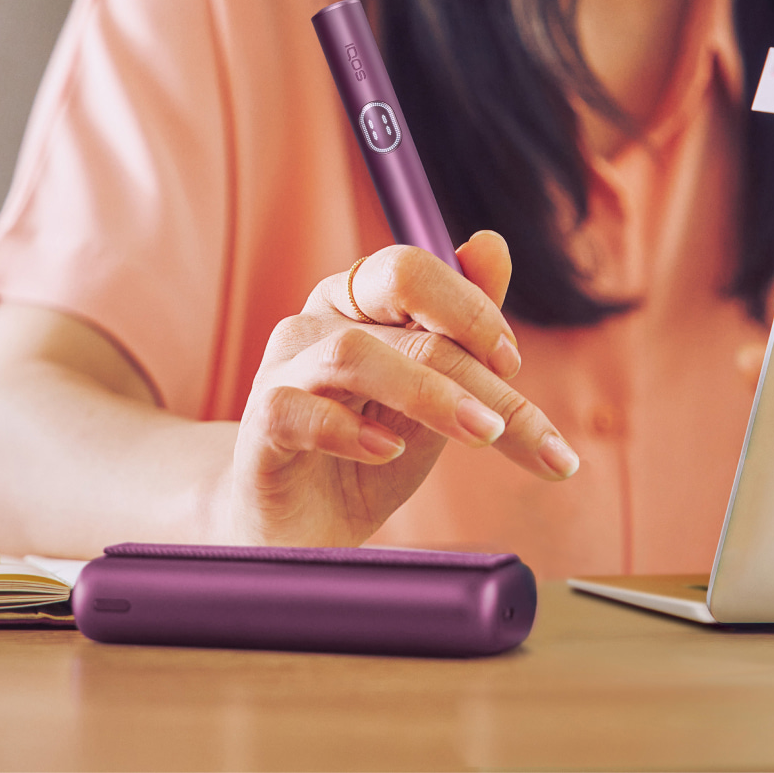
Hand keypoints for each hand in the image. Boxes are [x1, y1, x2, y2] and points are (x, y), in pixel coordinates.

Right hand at [229, 230, 579, 546]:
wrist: (306, 529)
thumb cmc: (375, 450)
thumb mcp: (436, 392)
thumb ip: (465, 325)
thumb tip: (493, 243)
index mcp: (358, 299)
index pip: (415, 272)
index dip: (471, 310)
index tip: (512, 367)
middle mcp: (316, 319)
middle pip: (395, 300)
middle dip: (470, 360)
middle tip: (509, 421)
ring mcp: (282, 369)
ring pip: (353, 351)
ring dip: (428, 393)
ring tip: (480, 434)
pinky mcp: (261, 426)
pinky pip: (299, 411)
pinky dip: (351, 430)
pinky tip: (390, 453)